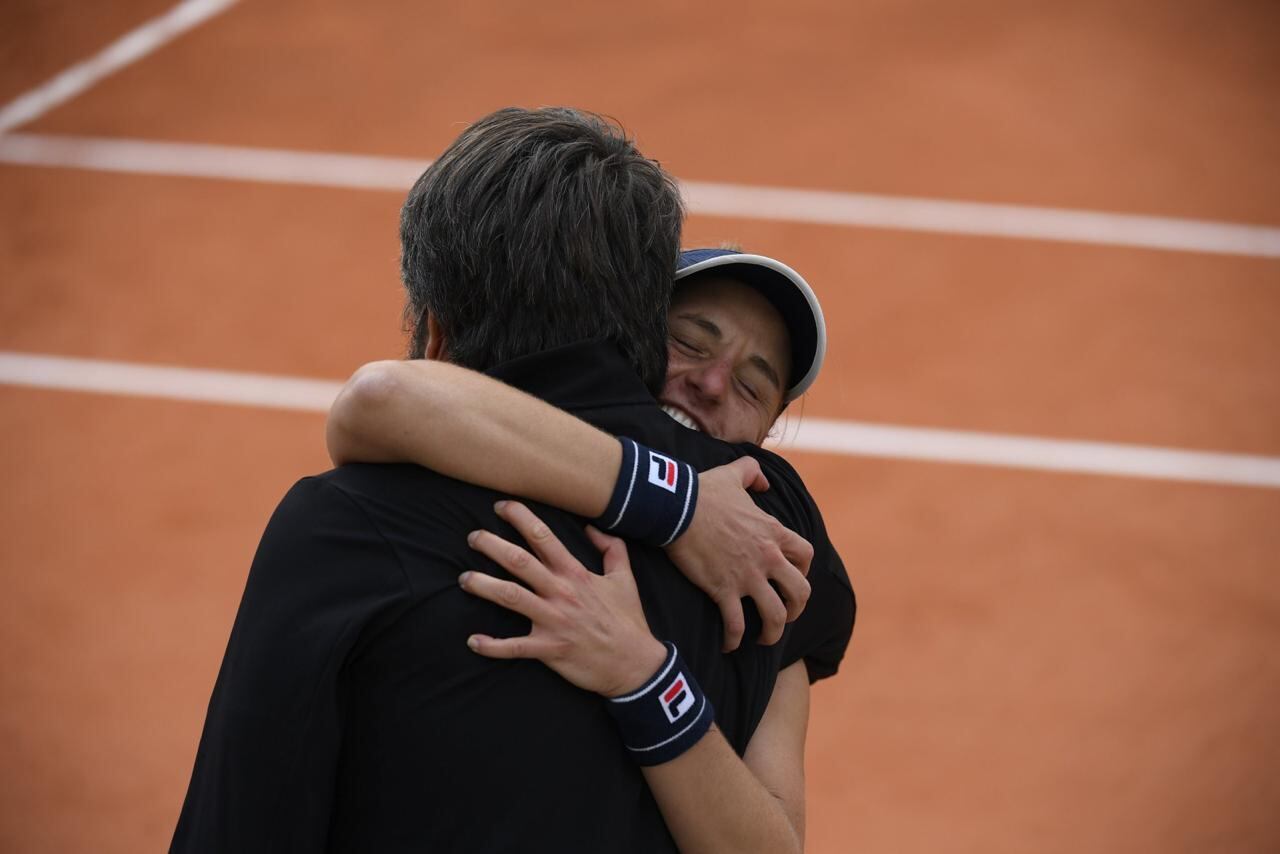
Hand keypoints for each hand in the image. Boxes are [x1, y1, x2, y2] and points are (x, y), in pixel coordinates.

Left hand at [460, 501, 667, 697]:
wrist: (635, 663)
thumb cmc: (628, 620)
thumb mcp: (625, 578)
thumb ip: (612, 549)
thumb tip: (592, 528)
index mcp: (576, 574)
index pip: (544, 537)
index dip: (520, 518)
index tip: (501, 506)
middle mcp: (561, 593)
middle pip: (519, 562)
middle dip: (492, 545)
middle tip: (472, 537)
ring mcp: (553, 621)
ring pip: (510, 597)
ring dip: (483, 586)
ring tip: (463, 579)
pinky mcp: (549, 649)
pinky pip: (514, 647)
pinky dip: (492, 646)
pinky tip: (473, 641)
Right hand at [665, 457, 813, 652]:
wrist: (676, 507)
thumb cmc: (703, 491)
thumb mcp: (733, 473)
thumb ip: (753, 473)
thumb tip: (763, 481)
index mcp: (773, 532)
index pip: (806, 556)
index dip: (803, 570)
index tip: (791, 578)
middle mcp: (768, 558)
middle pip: (800, 592)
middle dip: (797, 608)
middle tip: (785, 614)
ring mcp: (747, 577)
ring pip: (775, 615)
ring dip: (772, 632)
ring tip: (762, 639)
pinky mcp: (723, 590)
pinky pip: (736, 625)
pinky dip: (734, 640)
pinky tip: (728, 645)